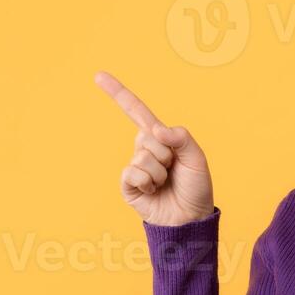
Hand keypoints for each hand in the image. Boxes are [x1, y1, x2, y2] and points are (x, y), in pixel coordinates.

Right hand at [95, 70, 214, 225]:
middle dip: (166, 154)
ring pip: (143, 157)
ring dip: (160, 172)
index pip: (136, 111)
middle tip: (174, 170)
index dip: (118, 94)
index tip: (98, 75)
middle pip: (147, 136)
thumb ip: (180, 137)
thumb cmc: (195, 188)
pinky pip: (132, 172)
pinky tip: (153, 191)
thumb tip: (155, 129)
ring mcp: (135, 167)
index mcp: (160, 138)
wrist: (190, 218)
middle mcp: (144, 149)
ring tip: (166, 183)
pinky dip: (147, 181)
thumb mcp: (196, 158)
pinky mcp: (128, 186)